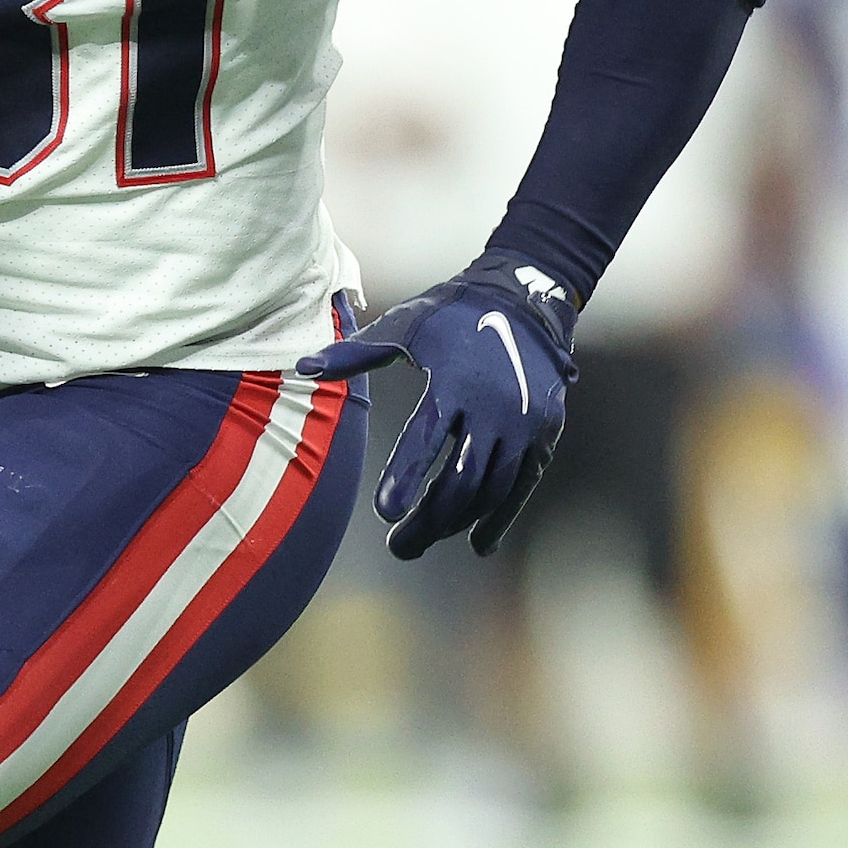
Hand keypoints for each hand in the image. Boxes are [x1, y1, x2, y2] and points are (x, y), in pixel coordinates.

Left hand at [298, 260, 576, 558]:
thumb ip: (354, 353)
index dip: (405, 477)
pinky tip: (478, 544)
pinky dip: (500, 519)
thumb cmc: (452, 315)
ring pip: (491, 491)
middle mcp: (494, 408)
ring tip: (421, 541)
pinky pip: (522, 487)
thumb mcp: (404, 325)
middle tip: (397, 547)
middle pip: (461, 481)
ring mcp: (524, 425)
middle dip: (428, 520)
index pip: (425, 439)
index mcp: (454, 382)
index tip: (384, 512)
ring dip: (455, 524)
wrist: (525, 299)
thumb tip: (302, 368)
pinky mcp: (545, 435)